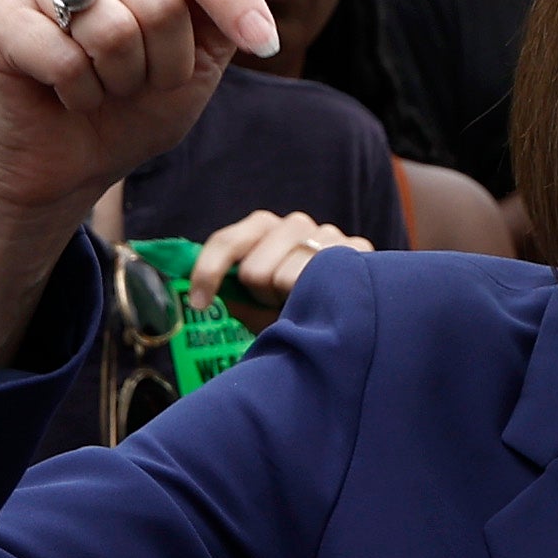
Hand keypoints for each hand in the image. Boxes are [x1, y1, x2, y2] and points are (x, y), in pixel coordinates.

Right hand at [0, 0, 275, 237]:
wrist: (69, 160)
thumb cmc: (137, 101)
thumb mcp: (202, 55)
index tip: (266, 45)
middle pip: (160, 0)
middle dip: (169, 63)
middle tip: (147, 81)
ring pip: (113, 31)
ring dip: (123, 82)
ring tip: (106, 85)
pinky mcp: (1, 16)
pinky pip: (66, 61)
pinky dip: (80, 96)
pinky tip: (68, 94)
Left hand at [185, 209, 366, 317]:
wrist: (347, 333)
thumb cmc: (297, 317)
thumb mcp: (256, 305)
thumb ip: (231, 290)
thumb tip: (200, 290)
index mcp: (267, 231)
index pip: (229, 241)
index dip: (208, 270)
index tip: (200, 302)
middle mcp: (296, 225)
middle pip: (253, 270)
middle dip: (259, 299)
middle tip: (280, 308)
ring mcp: (329, 234)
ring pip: (283, 277)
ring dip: (288, 302)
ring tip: (306, 306)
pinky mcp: (358, 249)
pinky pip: (317, 279)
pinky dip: (312, 298)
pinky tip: (327, 304)